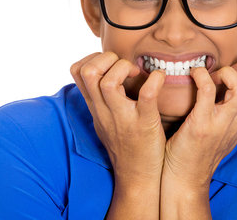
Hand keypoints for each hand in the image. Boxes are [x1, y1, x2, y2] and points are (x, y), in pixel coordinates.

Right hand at [70, 52, 166, 187]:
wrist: (137, 179)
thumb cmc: (125, 146)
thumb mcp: (104, 121)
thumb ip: (101, 99)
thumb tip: (104, 73)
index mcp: (95, 107)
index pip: (77, 71)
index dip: (93, 57)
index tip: (111, 63)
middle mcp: (104, 111)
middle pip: (88, 73)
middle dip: (106, 58)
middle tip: (125, 66)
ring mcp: (123, 118)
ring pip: (108, 83)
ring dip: (124, 68)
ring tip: (137, 73)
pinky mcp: (145, 125)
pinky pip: (147, 96)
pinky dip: (155, 80)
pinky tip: (159, 78)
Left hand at [162, 56, 236, 190]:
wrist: (184, 182)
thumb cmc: (201, 152)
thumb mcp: (232, 129)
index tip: (234, 72)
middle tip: (226, 70)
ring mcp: (221, 124)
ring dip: (227, 73)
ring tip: (211, 76)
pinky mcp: (201, 125)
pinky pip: (206, 91)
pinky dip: (201, 76)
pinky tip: (193, 75)